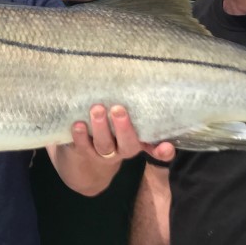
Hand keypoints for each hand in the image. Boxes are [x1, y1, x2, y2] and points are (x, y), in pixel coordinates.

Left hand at [49, 104, 174, 195]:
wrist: (81, 163)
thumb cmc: (108, 130)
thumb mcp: (120, 123)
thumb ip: (129, 109)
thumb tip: (133, 81)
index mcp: (136, 142)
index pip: (155, 149)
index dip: (162, 151)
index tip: (167, 147)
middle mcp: (122, 150)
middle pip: (128, 144)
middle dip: (124, 127)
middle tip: (118, 109)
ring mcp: (102, 154)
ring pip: (104, 145)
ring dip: (101, 127)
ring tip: (97, 109)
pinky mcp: (83, 153)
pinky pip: (83, 146)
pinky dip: (80, 135)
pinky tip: (78, 124)